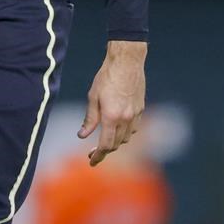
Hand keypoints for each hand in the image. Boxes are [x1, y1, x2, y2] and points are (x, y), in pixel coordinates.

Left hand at [78, 40, 146, 165]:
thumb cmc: (107, 77)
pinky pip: (134, 128)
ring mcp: (135, 114)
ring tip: (105, 138)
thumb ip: (89, 119)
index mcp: (111, 117)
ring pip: (127, 138)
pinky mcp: (141, 108)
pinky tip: (118, 128)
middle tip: (93, 152)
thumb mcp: (93, 97)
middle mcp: (125, 118)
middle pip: (116, 144)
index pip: (106, 145)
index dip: (98, 156)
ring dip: (116, 142)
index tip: (91, 162)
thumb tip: (82, 135)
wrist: (127, 61)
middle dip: (105, 151)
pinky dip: (126, 132)